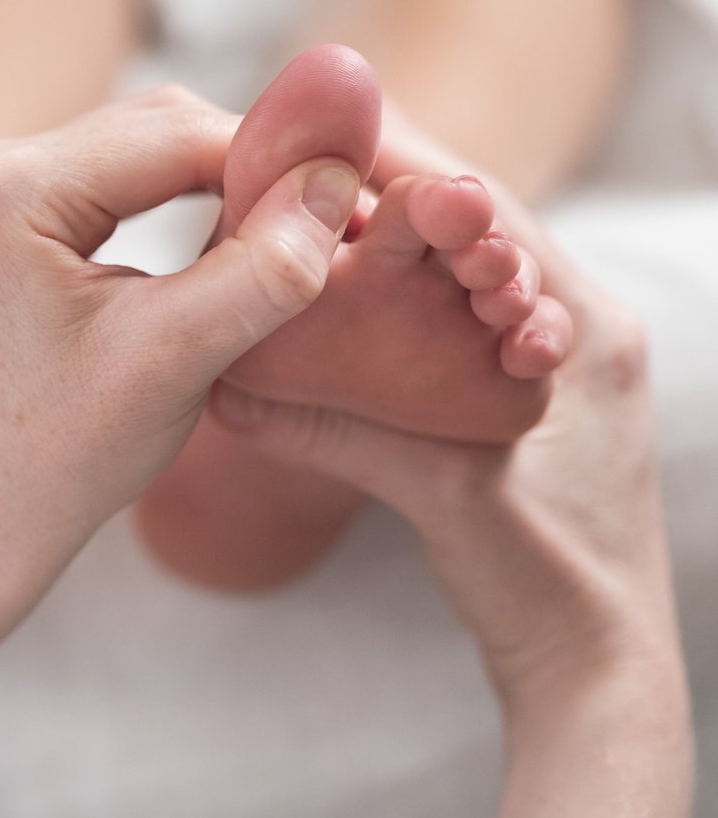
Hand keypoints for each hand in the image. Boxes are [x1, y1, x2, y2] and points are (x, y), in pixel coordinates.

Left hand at [0, 83, 364, 537]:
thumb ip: (262, 271)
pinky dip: (179, 197)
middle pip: (159, 128)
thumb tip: (336, 179)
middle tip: (338, 214)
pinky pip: (115, 173)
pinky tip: (231, 236)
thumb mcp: (176, 360)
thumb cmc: (68, 453)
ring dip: (221, 179)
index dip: (281, 160)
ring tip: (294, 230)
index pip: (178, 136)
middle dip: (252, 167)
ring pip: (143, 146)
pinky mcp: (1, 204)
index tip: (360, 195)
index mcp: (7, 191)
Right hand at [211, 127, 688, 817]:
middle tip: (301, 183)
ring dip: (397, 249)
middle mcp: (586, 321)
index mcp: (585, 323)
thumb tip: (223, 391)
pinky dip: (406, 302)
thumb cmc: (549, 583)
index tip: (322, 146)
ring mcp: (566, 357)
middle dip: (391, 200)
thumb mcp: (438, 492)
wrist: (595, 671)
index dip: (402, 170)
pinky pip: (459, 320)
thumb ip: (332, 430)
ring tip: (317, 235)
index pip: (488, 207)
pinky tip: (351, 306)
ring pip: (465, 270)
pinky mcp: (536, 392)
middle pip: (478, 225)